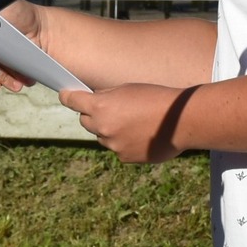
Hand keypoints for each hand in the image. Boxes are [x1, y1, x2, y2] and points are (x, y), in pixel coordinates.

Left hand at [60, 84, 194, 163]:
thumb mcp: (126, 89)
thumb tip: (93, 99)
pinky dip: (124, 142)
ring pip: (102, 137)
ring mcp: (113, 145)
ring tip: (134, 123)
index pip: (72, 101)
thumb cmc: (155, 98)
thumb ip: (106, 96)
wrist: (180, 120)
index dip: (68, 97)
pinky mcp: (125, 157)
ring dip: (110, 130)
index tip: (65, 95)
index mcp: (100, 107)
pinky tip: (141, 135)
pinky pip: (117, 149)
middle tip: (111, 110)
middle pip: (85, 121)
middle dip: (93, 115)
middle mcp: (102, 128)